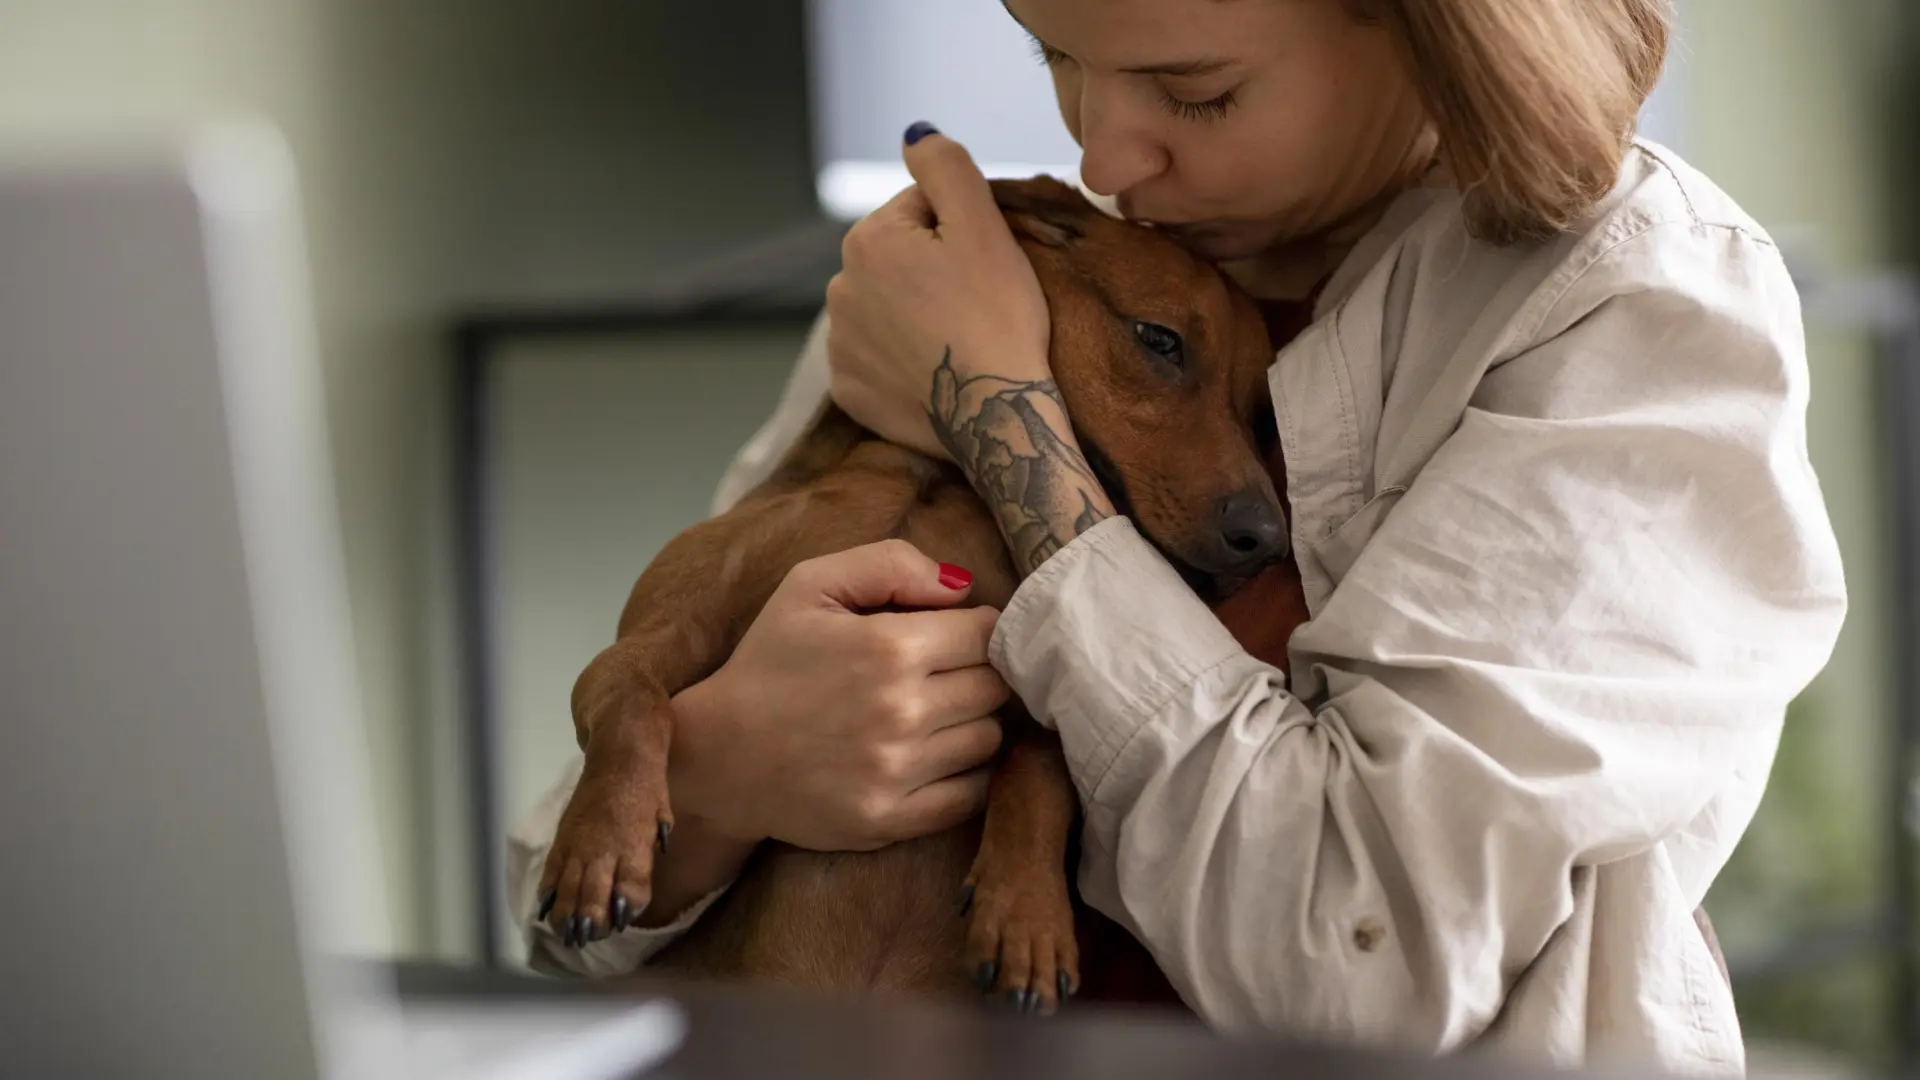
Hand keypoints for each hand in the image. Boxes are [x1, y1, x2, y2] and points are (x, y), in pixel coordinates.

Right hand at [670, 539, 1011, 852]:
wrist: (717, 755)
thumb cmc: (767, 662)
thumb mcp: (809, 585)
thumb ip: (890, 564)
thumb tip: (963, 587)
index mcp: (890, 647)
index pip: (987, 633)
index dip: (975, 629)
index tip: (952, 636)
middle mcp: (902, 711)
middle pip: (996, 687)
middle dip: (977, 674)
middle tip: (943, 675)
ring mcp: (897, 772)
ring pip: (989, 739)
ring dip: (971, 723)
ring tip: (933, 715)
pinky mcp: (890, 820)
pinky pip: (970, 796)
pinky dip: (965, 775)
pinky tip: (933, 757)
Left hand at [826, 124, 1052, 460]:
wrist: (995, 414)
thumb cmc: (998, 315)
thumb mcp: (984, 227)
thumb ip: (946, 167)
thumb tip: (914, 132)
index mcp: (868, 239)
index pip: (921, 213)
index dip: (961, 233)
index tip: (986, 267)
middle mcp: (839, 288)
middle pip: (898, 261)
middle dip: (930, 272)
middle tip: (975, 304)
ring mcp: (840, 344)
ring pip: (883, 308)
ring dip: (912, 313)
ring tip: (954, 337)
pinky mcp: (849, 390)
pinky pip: (874, 359)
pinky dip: (898, 359)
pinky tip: (931, 368)